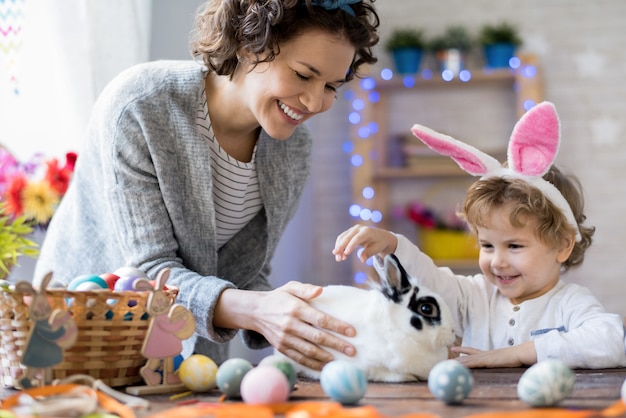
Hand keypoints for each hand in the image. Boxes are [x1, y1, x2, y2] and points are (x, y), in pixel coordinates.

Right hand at [216, 282, 355, 370]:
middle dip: (336, 345)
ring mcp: (285, 338)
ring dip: (327, 357)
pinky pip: (299, 358)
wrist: (255, 311)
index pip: (320, 319)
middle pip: (317, 337)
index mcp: (295, 308)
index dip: (337, 326)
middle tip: (352, 350)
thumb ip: (306, 289)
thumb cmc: (278, 298)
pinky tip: (325, 366)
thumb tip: (320, 290)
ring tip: (341, 361)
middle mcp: (290, 325)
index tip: (352, 332)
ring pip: (309, 351)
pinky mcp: (281, 348)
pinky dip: (313, 364)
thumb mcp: (290, 287)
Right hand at [332, 225, 397, 262]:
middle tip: (337, 258)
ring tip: (338, 259)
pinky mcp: (349, 232)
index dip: (351, 245)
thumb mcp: (377, 249)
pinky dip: (340, 247)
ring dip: (339, 248)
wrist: (380, 236)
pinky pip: (342, 239)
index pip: (357, 238)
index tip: (346, 253)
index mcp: (367, 231)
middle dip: (341, 247)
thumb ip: (369, 253)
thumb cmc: (379, 243)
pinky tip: (341, 256)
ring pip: (342, 238)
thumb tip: (362, 260)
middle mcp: (358, 228)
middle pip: (347, 237)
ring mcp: (353, 229)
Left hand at [451, 341, 536, 367]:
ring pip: (468, 359)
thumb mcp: (507, 360)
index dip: (464, 349)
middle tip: (447, 359)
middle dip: (458, 358)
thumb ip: (503, 361)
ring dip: (459, 362)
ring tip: (449, 363)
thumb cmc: (517, 357)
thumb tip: (504, 363)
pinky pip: (474, 363)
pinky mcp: (487, 360)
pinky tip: (460, 366)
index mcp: (489, 353)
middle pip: (468, 355)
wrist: (520, 353)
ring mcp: (485, 357)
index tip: (455, 348)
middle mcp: (485, 354)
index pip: (473, 350)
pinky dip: (466, 364)